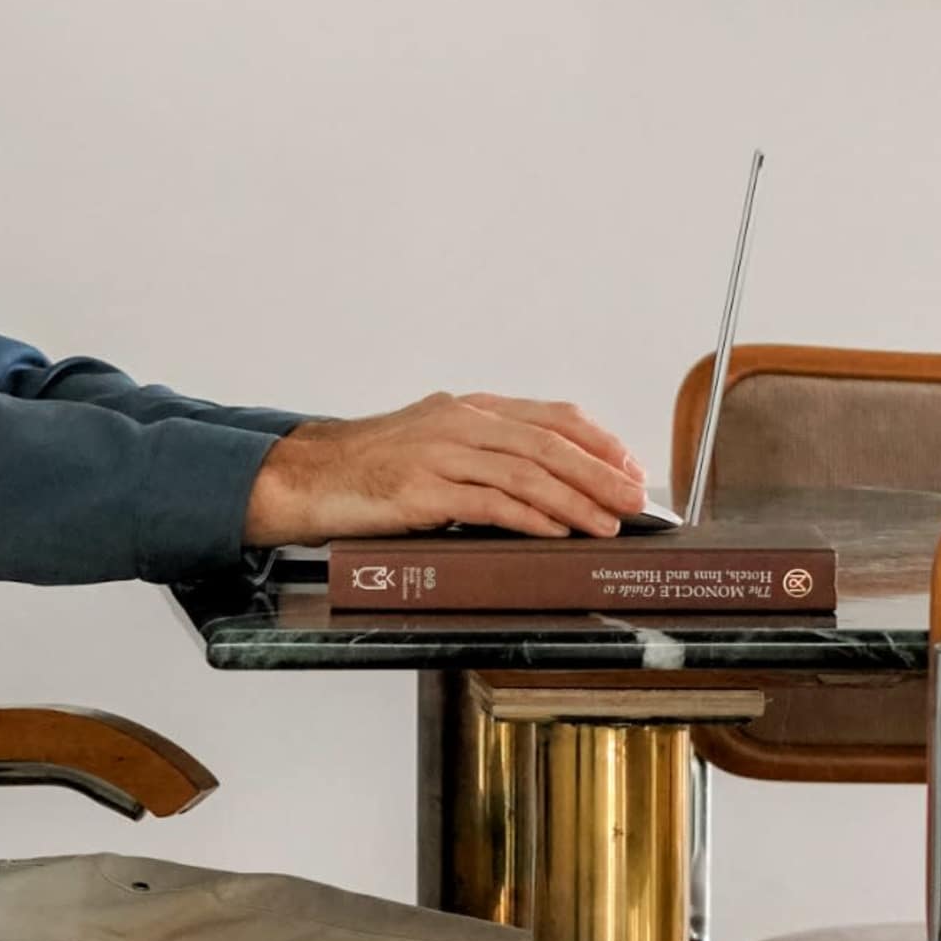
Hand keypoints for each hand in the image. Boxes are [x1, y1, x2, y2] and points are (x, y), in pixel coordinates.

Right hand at [246, 392, 645, 543]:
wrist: (307, 475)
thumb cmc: (370, 466)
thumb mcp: (433, 443)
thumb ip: (483, 452)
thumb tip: (543, 481)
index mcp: (468, 409)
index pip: (550, 417)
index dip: (597, 442)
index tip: (629, 465)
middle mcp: (459, 423)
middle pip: (548, 445)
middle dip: (599, 473)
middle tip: (634, 499)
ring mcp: (439, 455)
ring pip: (526, 474)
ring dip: (575, 501)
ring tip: (606, 523)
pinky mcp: (421, 492)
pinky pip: (488, 503)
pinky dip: (529, 518)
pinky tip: (555, 531)